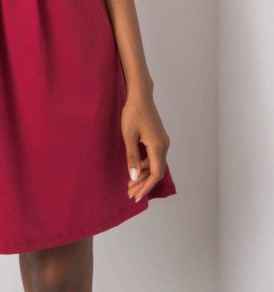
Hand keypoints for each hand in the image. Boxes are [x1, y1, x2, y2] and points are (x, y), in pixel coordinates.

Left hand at [121, 88, 170, 202]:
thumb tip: (133, 178)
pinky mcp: (158, 138)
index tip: (135, 196)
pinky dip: (144, 164)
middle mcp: (164, 145)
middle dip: (143, 184)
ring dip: (142, 174)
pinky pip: (153, 156)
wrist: (140, 95)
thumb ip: (132, 158)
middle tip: (129, 193)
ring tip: (129, 183)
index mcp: (158, 147)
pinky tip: (134, 168)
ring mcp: (162, 141)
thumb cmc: (132, 113)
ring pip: (154, 164)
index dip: (145, 187)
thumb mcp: (128, 136)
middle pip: (155, 171)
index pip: (154, 174)